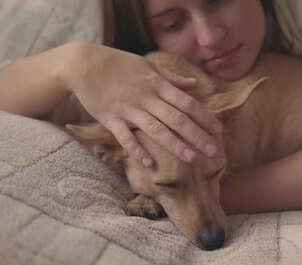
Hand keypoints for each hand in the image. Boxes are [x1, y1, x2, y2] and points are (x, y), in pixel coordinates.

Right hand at [63, 41, 221, 166]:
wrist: (83, 63)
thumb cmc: (119, 64)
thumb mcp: (148, 66)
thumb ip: (172, 78)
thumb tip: (195, 85)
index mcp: (157, 84)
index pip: (187, 103)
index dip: (204, 117)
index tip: (218, 131)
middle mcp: (146, 97)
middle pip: (176, 119)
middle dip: (197, 136)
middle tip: (213, 152)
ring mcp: (128, 109)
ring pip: (156, 130)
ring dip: (175, 145)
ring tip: (192, 158)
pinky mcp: (110, 119)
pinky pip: (125, 137)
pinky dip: (137, 150)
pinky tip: (150, 164)